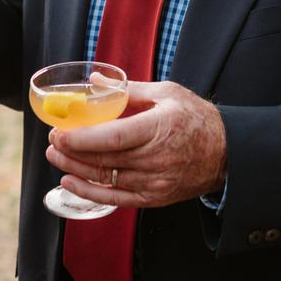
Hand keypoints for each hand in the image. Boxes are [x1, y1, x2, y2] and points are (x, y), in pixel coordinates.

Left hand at [46, 81, 226, 207]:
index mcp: (158, 128)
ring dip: (75, 170)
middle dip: (71, 152)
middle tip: (52, 142)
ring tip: (56, 158)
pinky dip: (91, 193)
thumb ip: (128, 89)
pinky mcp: (155, 197)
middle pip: (104, 160)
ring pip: (106, 180)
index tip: (59, 133)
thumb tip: (95, 82)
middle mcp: (156, 159)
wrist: (227, 153)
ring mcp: (155, 182)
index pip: (112, 138)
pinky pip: (117, 198)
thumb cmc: (198, 119)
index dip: (81, 139)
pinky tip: (72, 183)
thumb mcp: (168, 93)